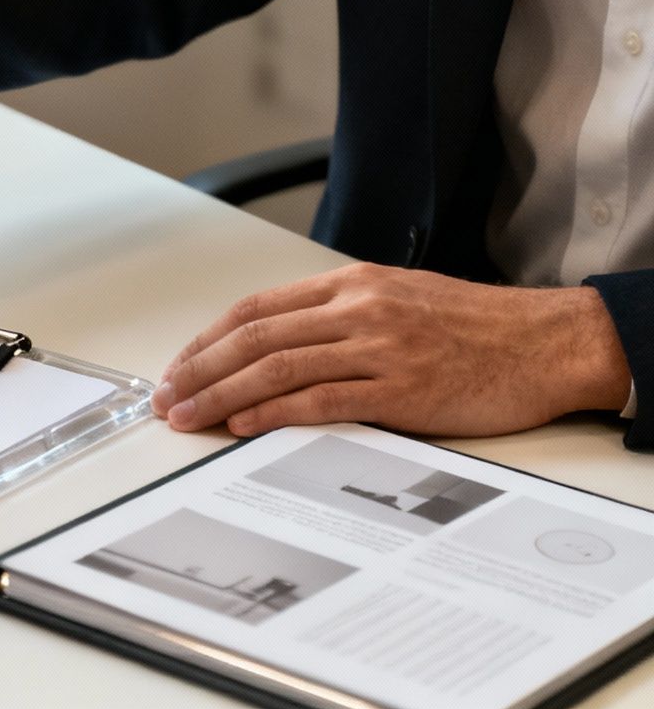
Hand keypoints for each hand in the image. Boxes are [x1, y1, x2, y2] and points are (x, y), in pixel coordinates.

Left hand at [152, 263, 631, 437]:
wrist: (545, 342)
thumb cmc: (474, 326)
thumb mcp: (397, 298)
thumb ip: (338, 317)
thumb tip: (277, 346)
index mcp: (350, 283)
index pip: (256, 309)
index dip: (207, 339)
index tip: (178, 366)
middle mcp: (357, 309)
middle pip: (254, 338)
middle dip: (198, 369)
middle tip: (164, 397)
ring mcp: (377, 347)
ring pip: (276, 368)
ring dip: (220, 395)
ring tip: (187, 417)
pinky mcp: (401, 388)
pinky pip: (321, 400)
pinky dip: (273, 413)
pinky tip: (241, 425)